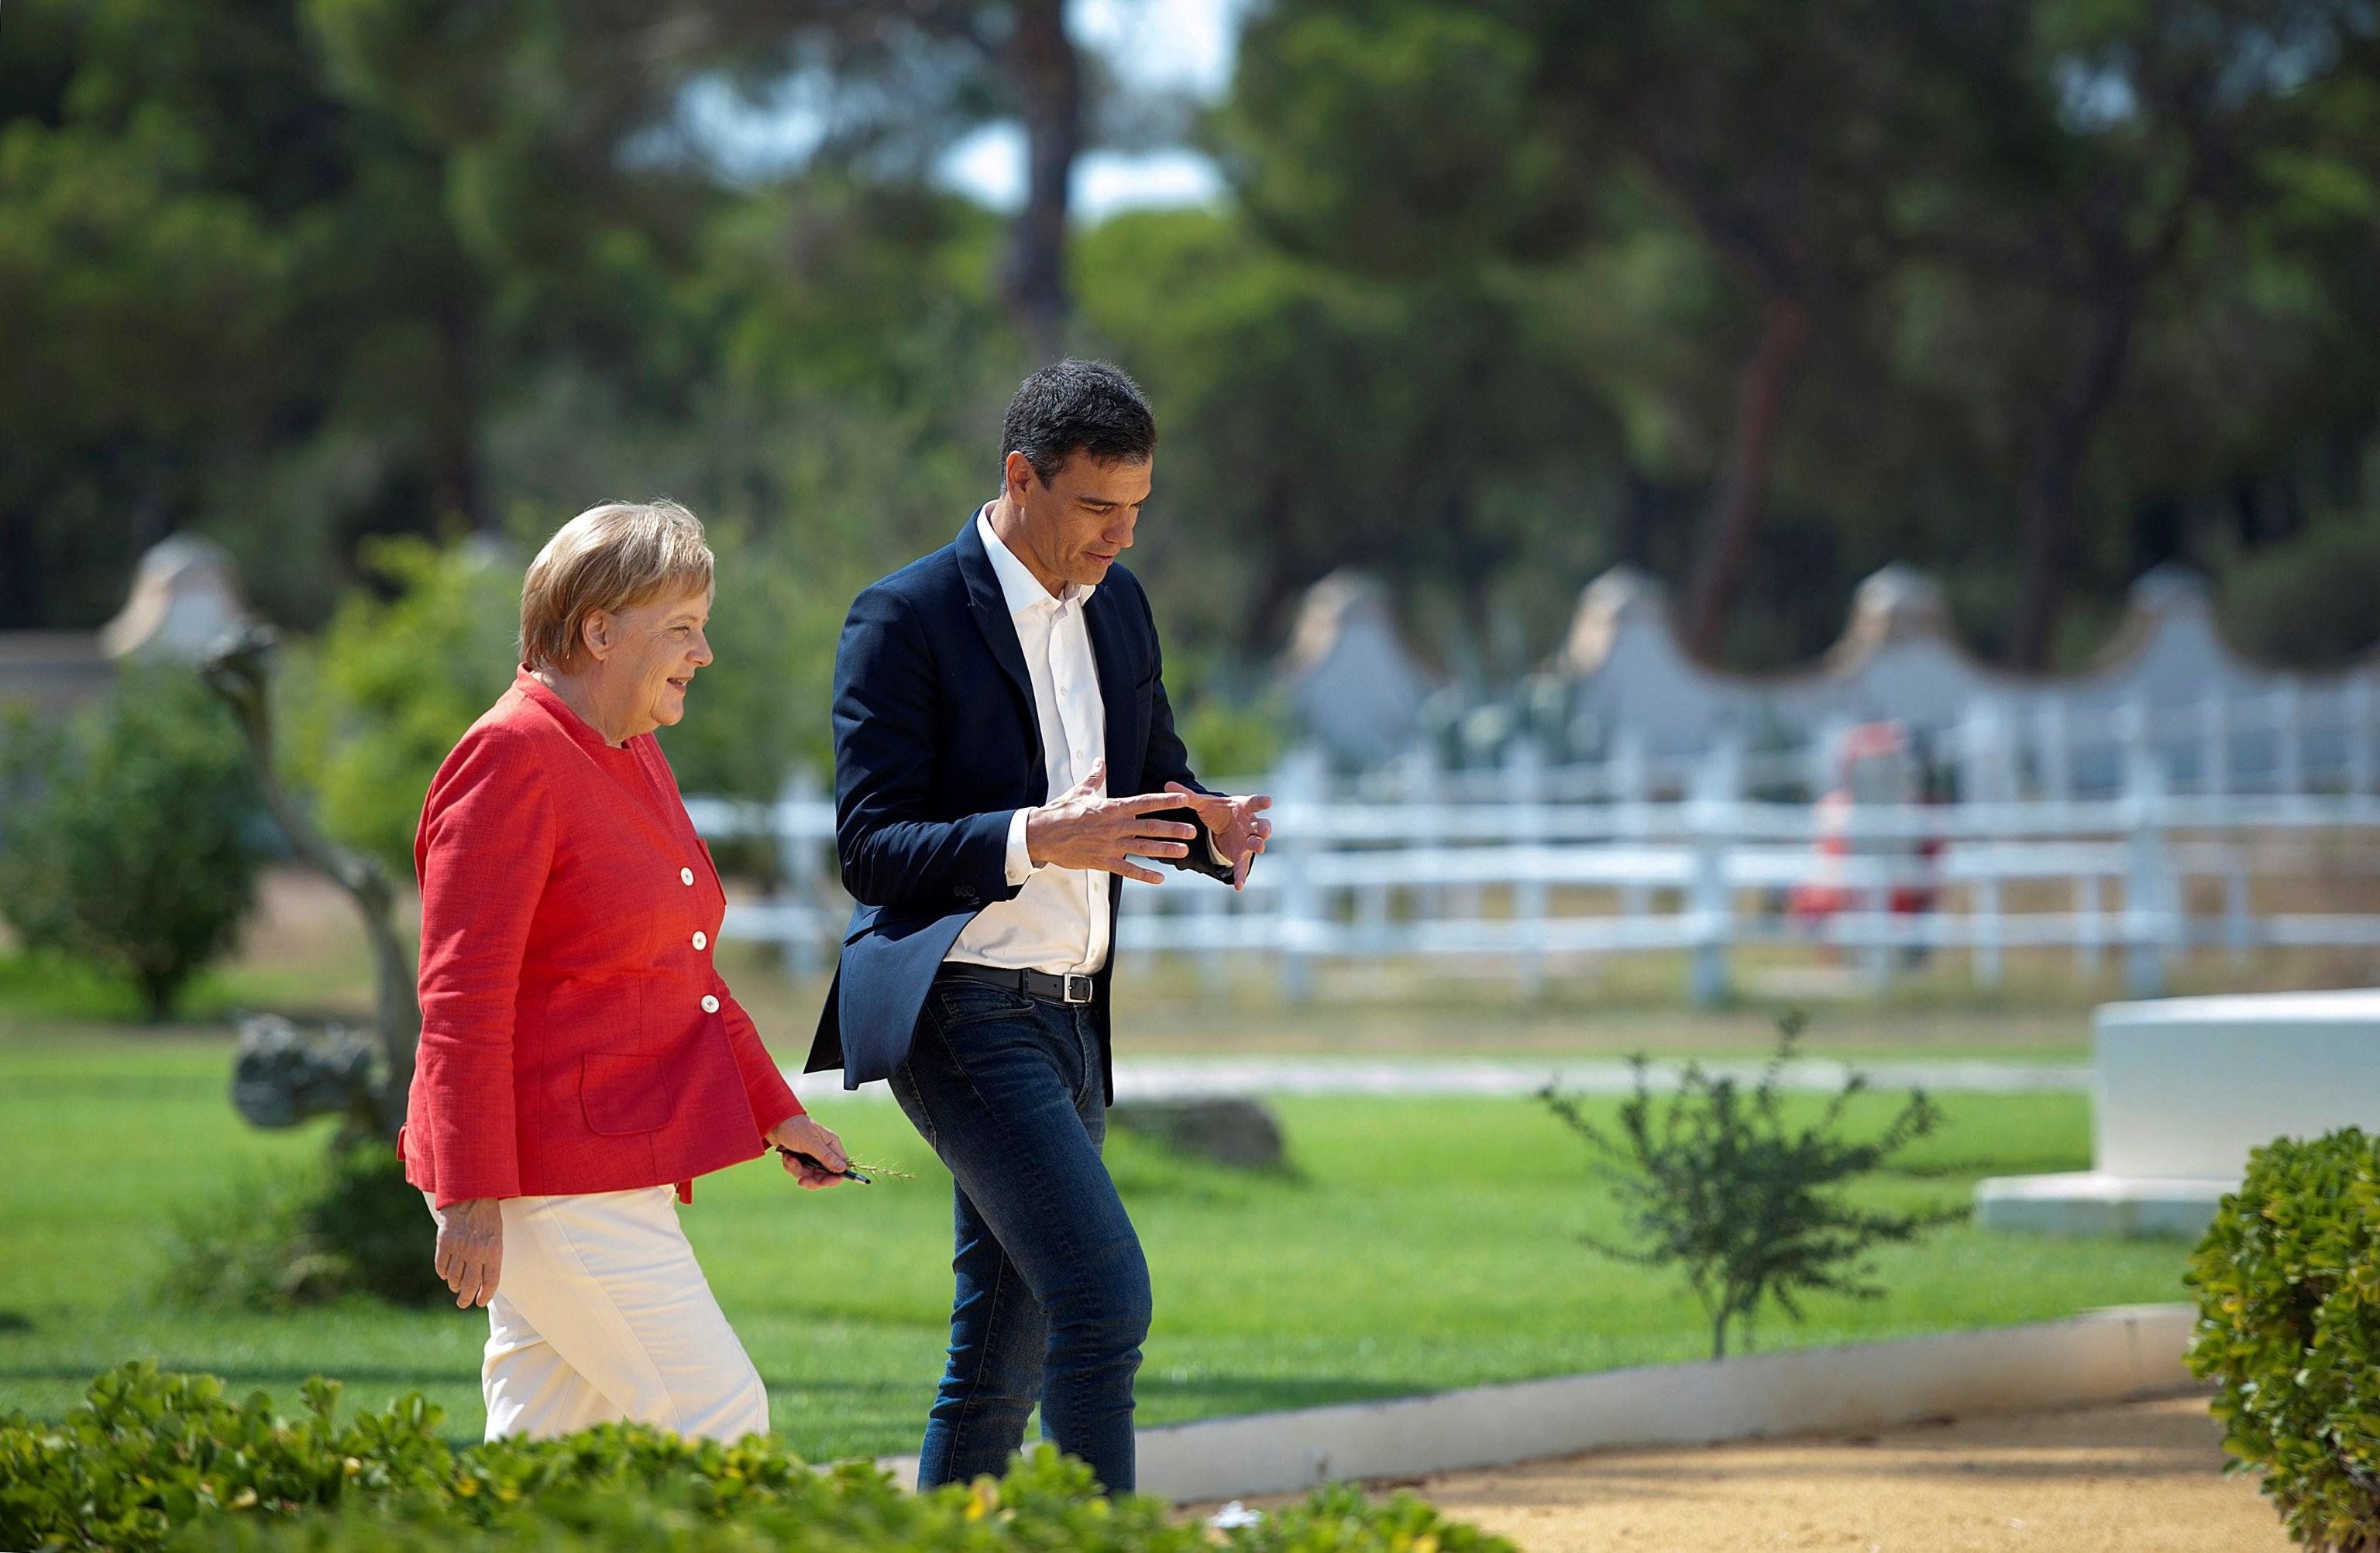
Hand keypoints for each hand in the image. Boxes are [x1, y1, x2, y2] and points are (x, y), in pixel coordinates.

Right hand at [432, 1198, 503, 1308]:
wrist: (471, 1193)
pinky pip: (441, 1265)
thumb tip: (484, 1277)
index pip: (490, 1282)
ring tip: (455, 1287)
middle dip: (466, 1298)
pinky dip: (442, 1273)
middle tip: (463, 1303)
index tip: (480, 1302)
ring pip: (454, 1277)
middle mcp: (476, 1253)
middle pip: (470, 1285)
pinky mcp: (444, 1243)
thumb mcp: (497, 1234)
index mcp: (494, 1251)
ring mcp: (459, 1248)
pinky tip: (445, 1274)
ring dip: (454, 1285)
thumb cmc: (488, 1214)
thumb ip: (491, 1255)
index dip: (485, 1295)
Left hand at [767, 1113, 850, 1189]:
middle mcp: (824, 1152)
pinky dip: (791, 1167)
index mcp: (831, 1144)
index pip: (841, 1166)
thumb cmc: (794, 1127)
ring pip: (810, 1175)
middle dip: (811, 1179)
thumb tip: (842, 1169)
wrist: (773, 1122)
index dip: (834, 1177)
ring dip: (797, 1170)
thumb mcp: (809, 1142)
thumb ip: (825, 1156)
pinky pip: (799, 1172)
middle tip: (801, 1181)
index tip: (823, 1183)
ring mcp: (812, 1157)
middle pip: (824, 1175)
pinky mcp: (801, 1160)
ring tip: (789, 1159)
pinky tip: (786, 1156)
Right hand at [1024, 760, 1199, 885]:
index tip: (1184, 799)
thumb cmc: (1060, 811)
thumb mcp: (1079, 792)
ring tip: (1183, 851)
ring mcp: (1110, 845)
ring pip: (1143, 848)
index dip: (1166, 801)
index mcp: (1112, 807)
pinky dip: (1144, 875)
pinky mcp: (1102, 861)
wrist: (1041, 834)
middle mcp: (1115, 826)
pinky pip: (1127, 870)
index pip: (1145, 802)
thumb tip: (1100, 762)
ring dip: (1165, 850)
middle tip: (1193, 830)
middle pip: (1150, 827)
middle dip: (1173, 828)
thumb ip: (1095, 779)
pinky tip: (1159, 879)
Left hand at [1162, 782, 1274, 890]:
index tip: (1268, 801)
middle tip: (1263, 831)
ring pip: (1258, 843)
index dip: (1262, 802)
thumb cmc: (1219, 811)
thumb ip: (1188, 796)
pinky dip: (1241, 876)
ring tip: (1258, 848)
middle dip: (1264, 828)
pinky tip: (1239, 887)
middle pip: (1262, 824)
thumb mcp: (1204, 804)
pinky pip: (1243, 866)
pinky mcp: (1242, 855)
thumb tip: (1167, 784)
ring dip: (1259, 845)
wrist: (1223, 827)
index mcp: (1243, 807)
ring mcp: (1249, 840)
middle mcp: (1251, 823)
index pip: (1255, 803)